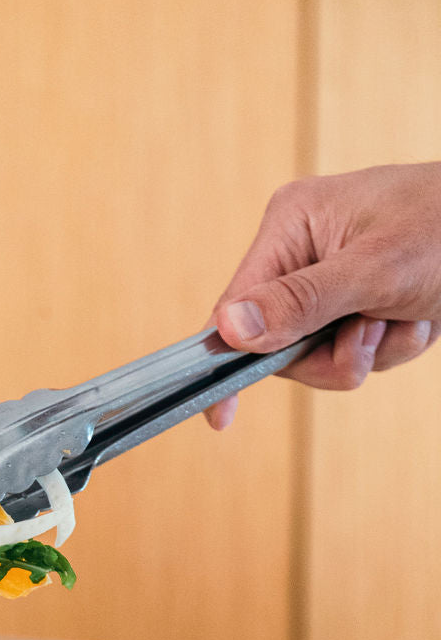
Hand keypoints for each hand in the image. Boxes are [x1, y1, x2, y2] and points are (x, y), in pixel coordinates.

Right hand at [205, 162, 440, 429]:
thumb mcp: (375, 270)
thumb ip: (300, 303)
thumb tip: (230, 330)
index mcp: (292, 224)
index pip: (236, 306)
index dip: (228, 360)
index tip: (219, 415)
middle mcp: (305, 252)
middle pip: (280, 345)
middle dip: (333, 354)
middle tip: (371, 334)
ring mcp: (334, 281)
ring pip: (322, 358)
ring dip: (372, 352)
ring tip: (407, 315)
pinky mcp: (362, 303)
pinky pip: (357, 355)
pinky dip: (393, 346)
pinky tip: (419, 315)